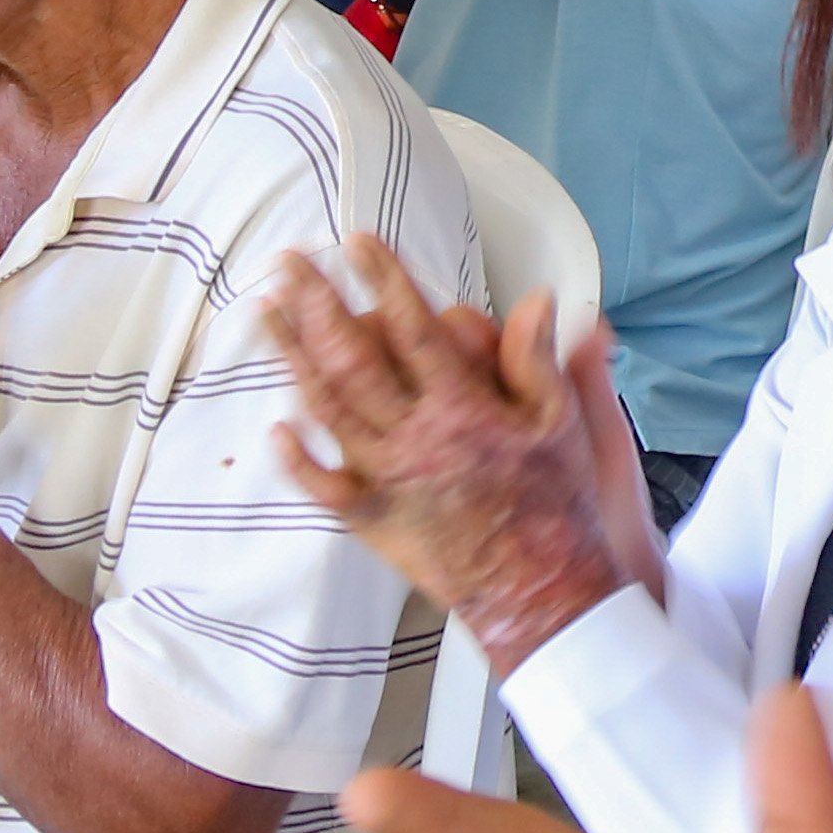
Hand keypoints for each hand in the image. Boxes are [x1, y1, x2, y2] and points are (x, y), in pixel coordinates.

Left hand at [265, 237, 653, 675]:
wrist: (540, 590)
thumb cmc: (556, 504)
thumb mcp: (563, 422)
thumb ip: (540, 358)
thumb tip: (535, 298)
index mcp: (463, 407)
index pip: (414, 327)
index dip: (385, 279)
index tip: (359, 242)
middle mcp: (416, 438)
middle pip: (353, 358)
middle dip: (317, 303)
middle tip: (290, 263)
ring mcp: (388, 478)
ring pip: (327, 409)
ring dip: (293, 358)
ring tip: (268, 316)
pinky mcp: (374, 520)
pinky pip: (324, 485)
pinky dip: (298, 457)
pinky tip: (277, 428)